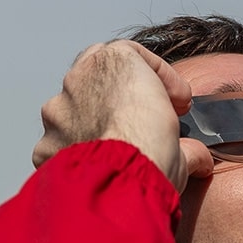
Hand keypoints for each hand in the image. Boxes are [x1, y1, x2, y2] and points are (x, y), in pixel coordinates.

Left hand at [33, 40, 212, 190]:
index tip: (177, 103)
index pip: (135, 57)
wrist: (121, 185)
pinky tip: (94, 172)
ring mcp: (57, 113)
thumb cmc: (151, 151)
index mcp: (112, 61)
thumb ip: (186, 143)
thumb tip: (196, 157)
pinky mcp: (46, 146)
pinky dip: (75, 156)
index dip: (161, 79)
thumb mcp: (182, 141)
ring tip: (116, 150)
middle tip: (144, 121)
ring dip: (94, 124)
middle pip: (97, 78)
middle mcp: (77, 79)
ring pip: (74, 111)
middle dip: (120, 98)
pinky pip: (59, 146)